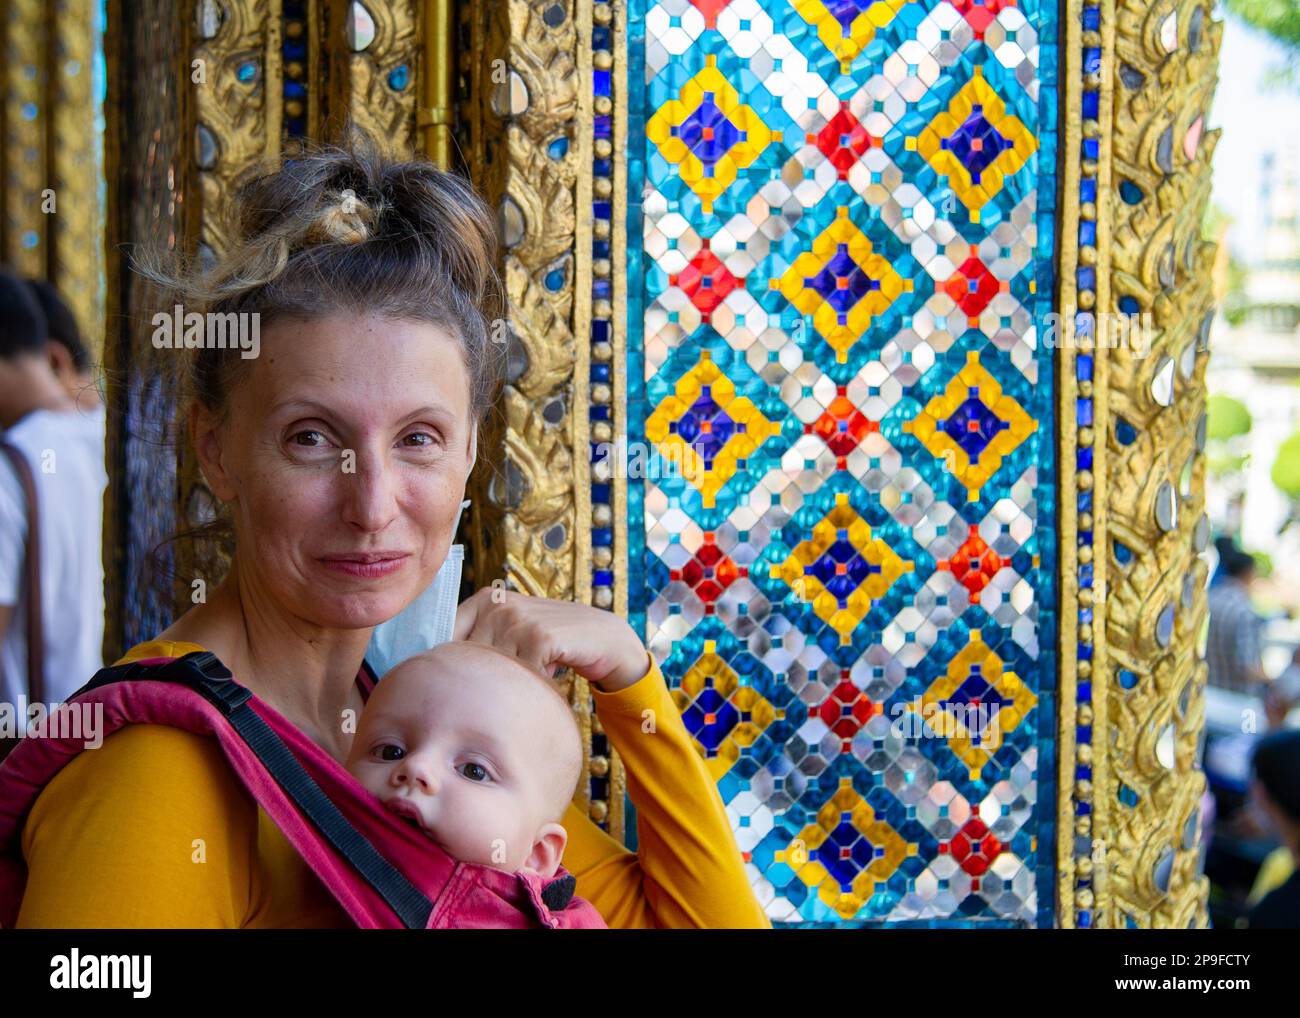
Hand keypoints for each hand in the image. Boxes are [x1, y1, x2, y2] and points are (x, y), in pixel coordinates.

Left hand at [453, 587, 649, 692]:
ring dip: (513, 680)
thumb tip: (434, 668)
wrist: (602, 638)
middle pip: (468, 658)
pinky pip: (521, 676)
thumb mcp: (512, 633)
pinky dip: (534, 683)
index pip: (446, 634)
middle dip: (485, 676)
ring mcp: (519, 619)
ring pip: (494, 670)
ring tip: (533, 671)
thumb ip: (479, 641)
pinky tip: (550, 671)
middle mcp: (499, 605)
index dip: (446, 661)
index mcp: (486, 599)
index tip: (448, 680)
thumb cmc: (551, 641)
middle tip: (510, 678)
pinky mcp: (540, 637)